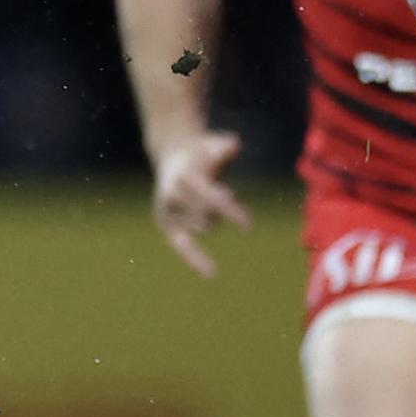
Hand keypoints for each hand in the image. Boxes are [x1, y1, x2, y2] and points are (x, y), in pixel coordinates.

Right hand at [150, 129, 250, 278]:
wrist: (171, 154)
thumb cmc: (201, 150)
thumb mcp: (213, 143)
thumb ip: (224, 146)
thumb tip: (232, 146)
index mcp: (183, 176)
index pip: (208, 198)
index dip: (229, 211)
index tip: (248, 226)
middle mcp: (171, 195)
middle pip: (206, 214)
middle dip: (224, 211)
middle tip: (233, 202)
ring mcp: (167, 210)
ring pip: (202, 225)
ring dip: (215, 217)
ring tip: (216, 197)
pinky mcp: (166, 224)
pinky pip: (182, 245)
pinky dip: (195, 259)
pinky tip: (210, 272)